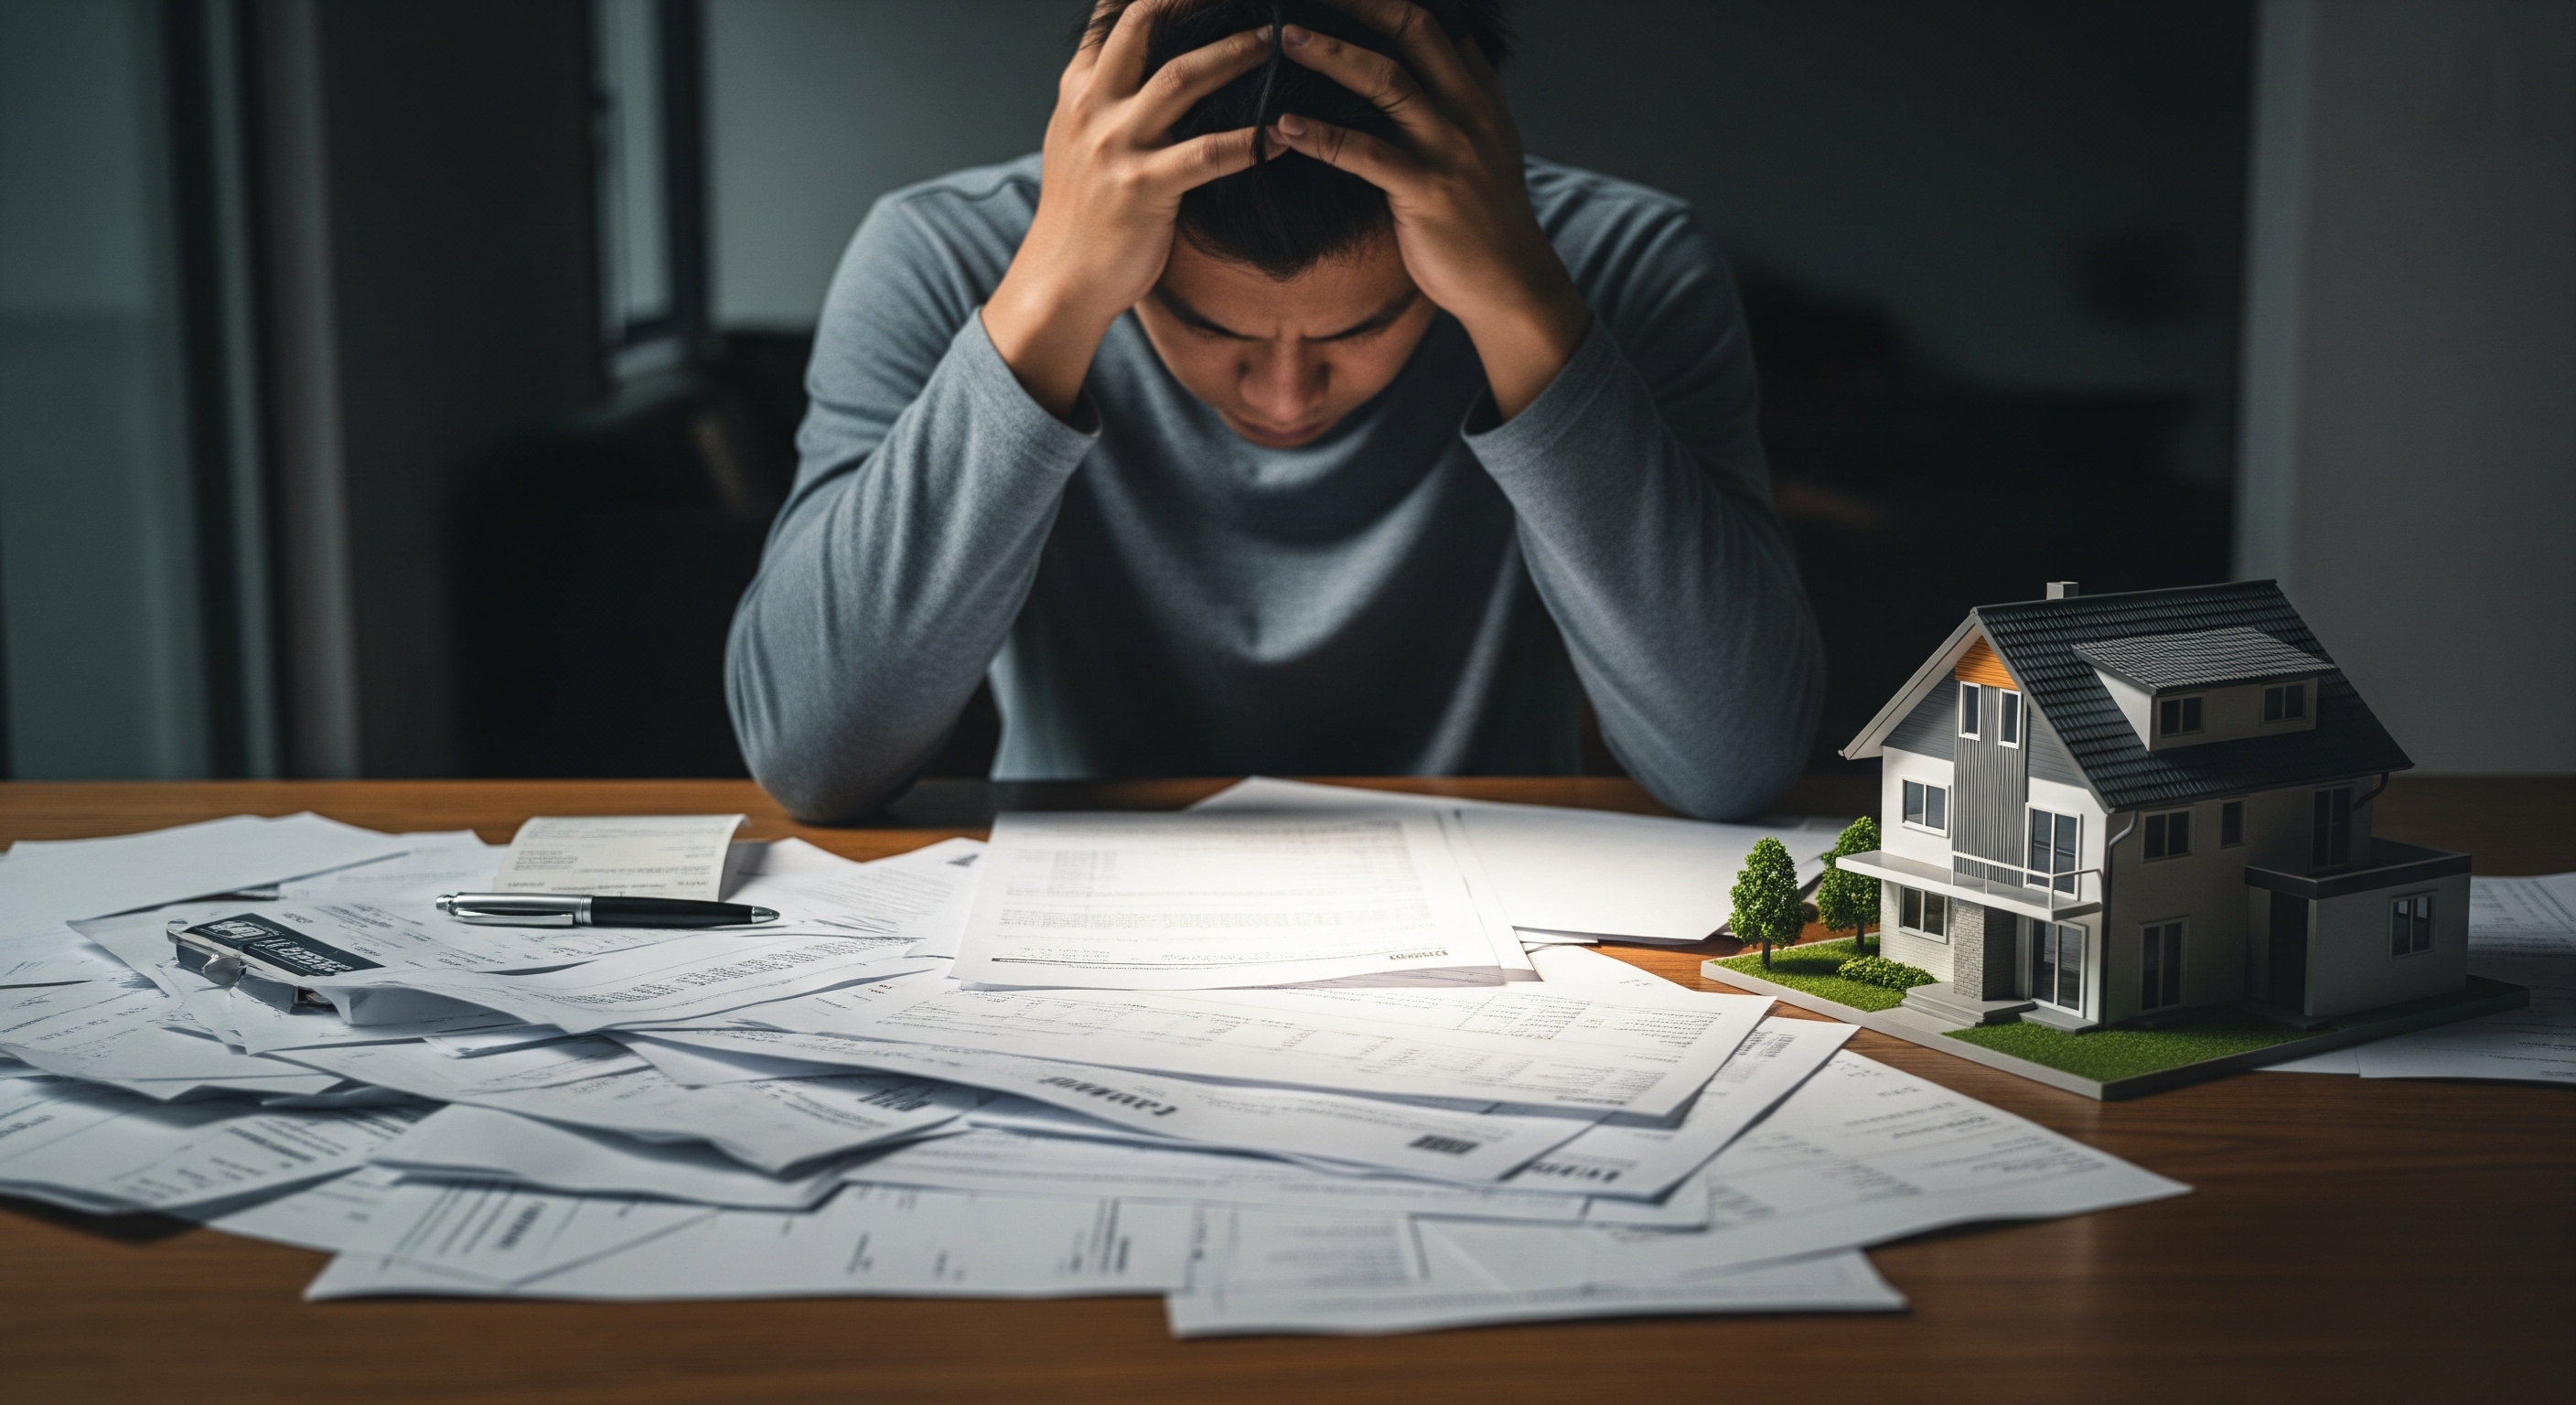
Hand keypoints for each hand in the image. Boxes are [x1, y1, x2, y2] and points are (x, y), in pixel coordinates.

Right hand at [982, 2, 1268, 419]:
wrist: (1059, 281)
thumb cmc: (1081, 213)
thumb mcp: (1075, 140)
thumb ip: (1103, 95)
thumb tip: (1138, 61)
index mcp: (1078, 90)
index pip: (1111, 14)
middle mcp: (1092, 106)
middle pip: (1145, 22)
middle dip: (1196, 1)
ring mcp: (1116, 146)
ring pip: (1183, 77)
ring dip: (1237, 55)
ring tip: (1276, 44)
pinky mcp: (1142, 189)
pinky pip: (1207, 154)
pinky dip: (1250, 142)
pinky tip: (1282, 137)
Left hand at [1266, 1, 1591, 419]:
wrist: (1512, 285)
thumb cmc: (1488, 219)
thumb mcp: (1490, 146)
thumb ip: (1468, 100)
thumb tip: (1451, 53)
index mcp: (1480, 97)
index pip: (1435, 26)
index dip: (1388, 3)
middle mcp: (1468, 113)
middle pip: (1414, 32)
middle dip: (1359, 7)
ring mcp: (1449, 151)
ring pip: (1387, 83)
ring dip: (1331, 56)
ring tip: (1286, 40)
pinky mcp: (1426, 192)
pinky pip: (1366, 153)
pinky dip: (1322, 135)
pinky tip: (1284, 126)